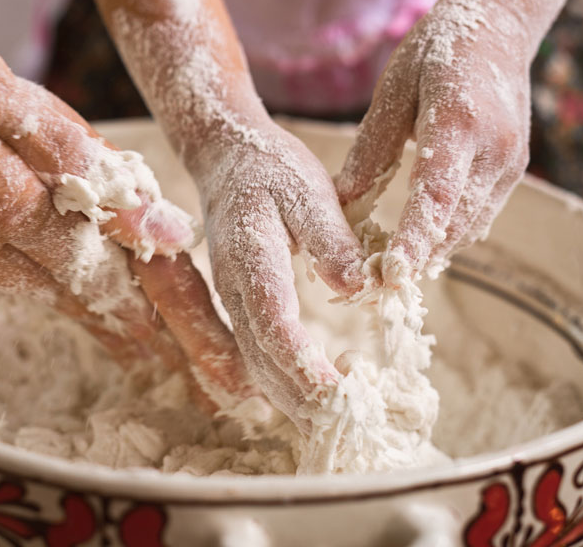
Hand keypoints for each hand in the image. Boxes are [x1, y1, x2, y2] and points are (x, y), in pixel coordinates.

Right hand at [0, 11, 254, 405]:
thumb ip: (59, 143)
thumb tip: (137, 203)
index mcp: (11, 199)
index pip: (109, 260)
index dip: (161, 299)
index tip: (201, 343)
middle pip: (76, 289)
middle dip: (133, 324)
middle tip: (174, 357)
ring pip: (29, 282)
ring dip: (82, 307)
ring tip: (120, 326)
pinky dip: (27, 278)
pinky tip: (29, 272)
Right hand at [190, 114, 368, 432]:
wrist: (225, 155)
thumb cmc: (270, 167)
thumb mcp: (309, 190)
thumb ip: (331, 238)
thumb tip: (357, 285)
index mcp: (252, 258)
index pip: (274, 325)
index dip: (303, 365)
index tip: (336, 393)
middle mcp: (235, 287)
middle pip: (262, 358)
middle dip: (300, 398)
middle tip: (342, 426)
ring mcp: (233, 298)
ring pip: (255, 362)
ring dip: (289, 398)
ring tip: (329, 425)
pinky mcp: (240, 303)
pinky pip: (255, 352)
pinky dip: (280, 380)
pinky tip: (306, 397)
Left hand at [336, 5, 531, 286]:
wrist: (498, 25)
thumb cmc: (436, 49)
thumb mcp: (393, 90)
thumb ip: (372, 147)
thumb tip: (344, 199)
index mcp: (459, 122)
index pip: (436, 193)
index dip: (416, 236)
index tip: (393, 271)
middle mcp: (495, 149)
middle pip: (455, 220)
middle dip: (418, 256)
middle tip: (375, 285)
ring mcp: (510, 162)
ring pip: (469, 225)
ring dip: (434, 249)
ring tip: (391, 271)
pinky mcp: (514, 170)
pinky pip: (480, 214)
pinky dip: (450, 232)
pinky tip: (421, 243)